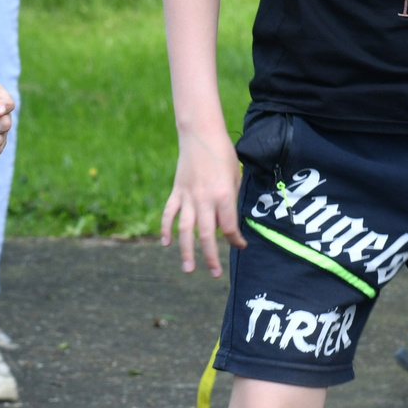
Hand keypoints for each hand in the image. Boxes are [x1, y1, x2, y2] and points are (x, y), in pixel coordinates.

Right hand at [159, 127, 243, 276]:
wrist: (201, 134)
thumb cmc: (223, 154)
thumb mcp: (235, 177)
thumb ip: (230, 202)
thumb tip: (226, 223)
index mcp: (224, 195)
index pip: (230, 227)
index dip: (236, 240)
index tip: (241, 245)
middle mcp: (205, 199)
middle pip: (207, 235)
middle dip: (211, 256)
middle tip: (214, 273)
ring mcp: (188, 196)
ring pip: (186, 230)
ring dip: (186, 251)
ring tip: (188, 269)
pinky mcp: (176, 191)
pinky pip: (169, 214)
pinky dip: (166, 229)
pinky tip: (166, 243)